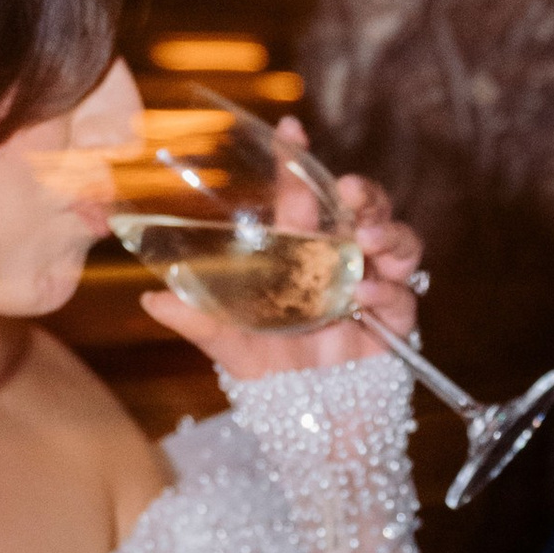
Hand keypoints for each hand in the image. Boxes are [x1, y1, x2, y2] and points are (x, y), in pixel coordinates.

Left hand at [141, 118, 422, 380]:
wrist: (312, 424)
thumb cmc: (271, 376)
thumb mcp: (230, 345)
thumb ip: (198, 320)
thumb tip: (150, 298)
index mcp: (303, 251)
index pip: (304, 196)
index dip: (299, 161)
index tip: (290, 128)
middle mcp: (341, 259)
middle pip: (362, 206)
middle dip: (363, 192)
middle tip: (349, 189)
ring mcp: (372, 285)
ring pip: (396, 239)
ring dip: (387, 230)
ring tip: (366, 238)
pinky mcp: (397, 319)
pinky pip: (403, 294)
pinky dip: (389, 291)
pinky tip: (367, 297)